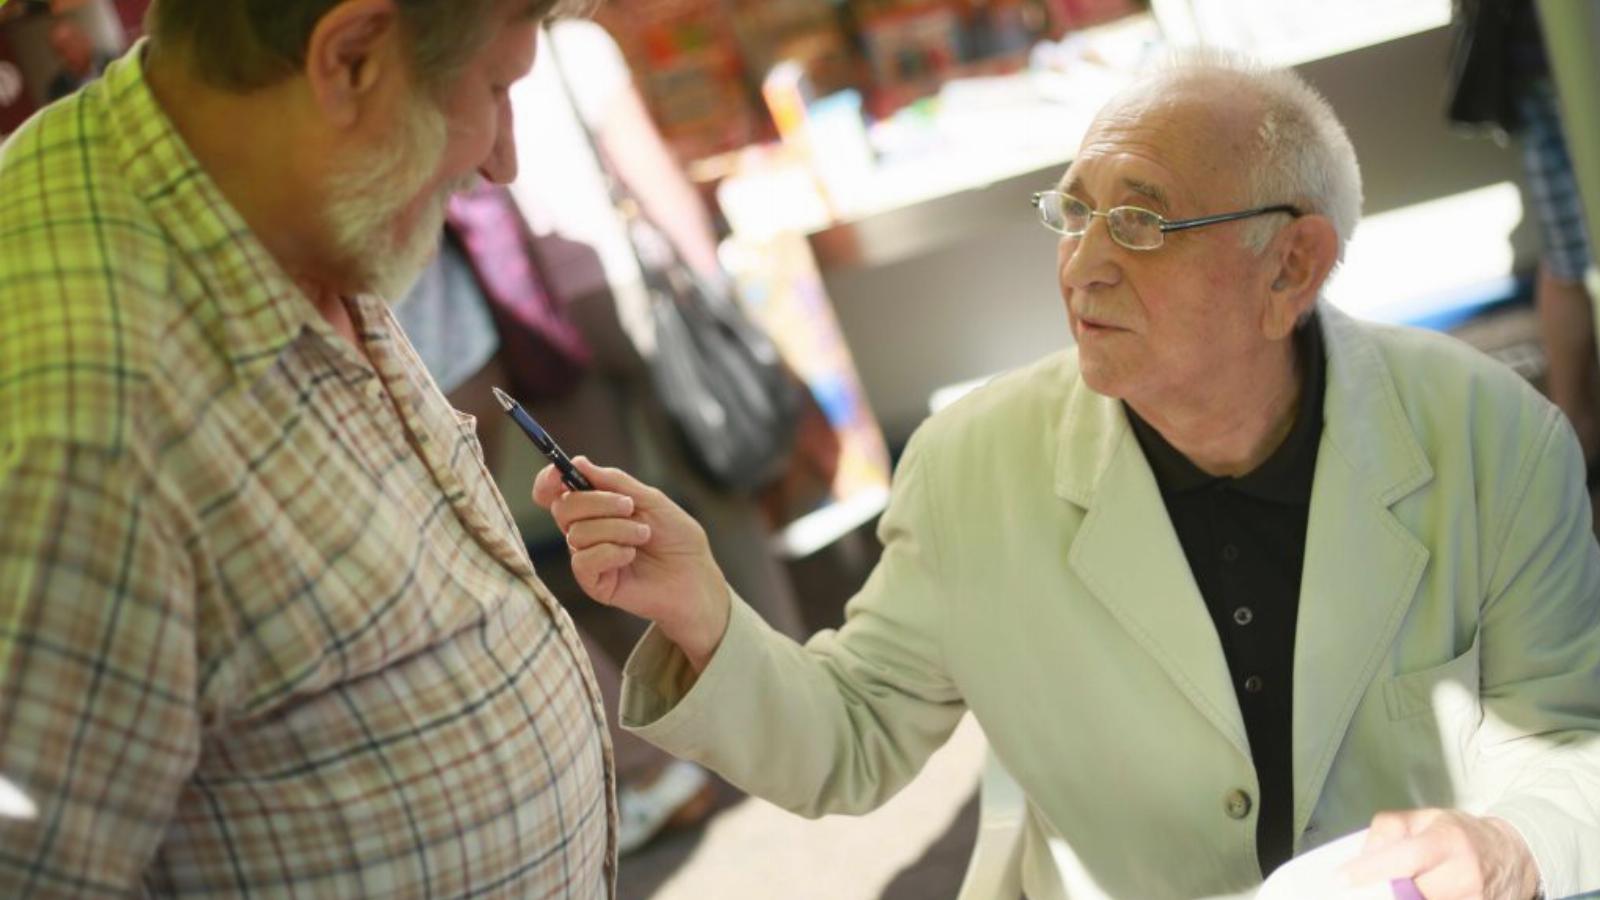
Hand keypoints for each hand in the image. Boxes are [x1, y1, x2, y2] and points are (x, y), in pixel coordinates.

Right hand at [532, 458, 730, 670]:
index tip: (560, 472)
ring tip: (644, 536)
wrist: (696, 575)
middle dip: (598, 502)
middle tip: (630, 507)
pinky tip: (631, 556)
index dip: (549, 480)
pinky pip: (584, 560)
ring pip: (578, 533)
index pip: (554, 492)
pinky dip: (611, 552)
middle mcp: (585, 531)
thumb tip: (578, 462)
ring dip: (617, 529)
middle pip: (563, 507)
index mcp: (594, 508)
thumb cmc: (676, 537)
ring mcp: (588, 558)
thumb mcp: (650, 499)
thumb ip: (615, 481)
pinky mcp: (594, 583)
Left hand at [1341, 809, 1539, 899]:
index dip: (1370, 870)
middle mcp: (1464, 874)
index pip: (1406, 857)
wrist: (1513, 857)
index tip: (1340, 879)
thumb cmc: (1460, 835)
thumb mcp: (1425, 818)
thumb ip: (1389, 830)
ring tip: (1384, 890)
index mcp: (1448, 842)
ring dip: (1400, 898)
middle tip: (1360, 890)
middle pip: (1411, 893)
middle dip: (1381, 894)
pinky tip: (1408, 894)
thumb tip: (1362, 856)